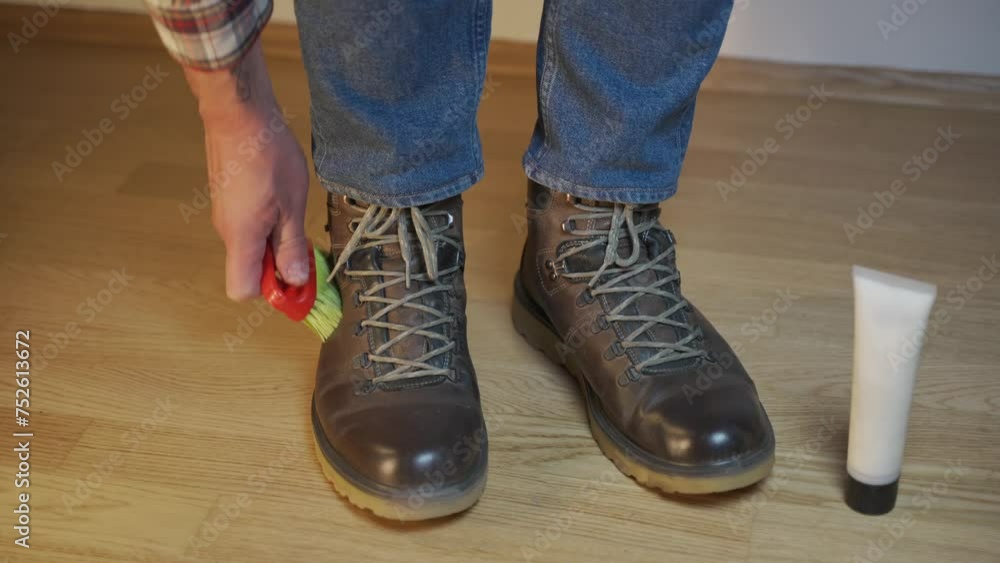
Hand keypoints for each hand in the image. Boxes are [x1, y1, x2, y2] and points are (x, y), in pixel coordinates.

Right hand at [185, 42, 310, 300]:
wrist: (239, 114)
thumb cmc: (267, 156)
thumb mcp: (291, 206)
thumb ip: (291, 247)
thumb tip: (294, 281)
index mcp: (241, 239)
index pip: (242, 291)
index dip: (271, 291)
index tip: (296, 277)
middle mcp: (226, 232)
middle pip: (249, 269)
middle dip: (278, 264)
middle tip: (303, 240)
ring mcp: (224, 214)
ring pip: (250, 245)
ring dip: (274, 239)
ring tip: (292, 211)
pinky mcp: (227, 198)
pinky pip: (247, 225)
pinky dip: (266, 221)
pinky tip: (280, 196)